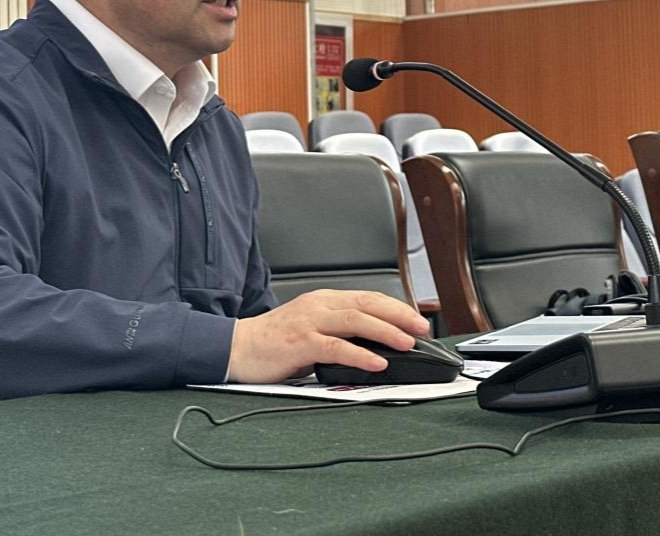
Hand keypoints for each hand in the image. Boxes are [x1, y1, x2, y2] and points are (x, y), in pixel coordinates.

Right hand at [226, 289, 429, 384]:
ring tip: (407, 344)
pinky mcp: (300, 343)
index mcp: (324, 300)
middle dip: (399, 315)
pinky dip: (359, 354)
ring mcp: (309, 322)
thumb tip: (375, 344)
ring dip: (386, 332)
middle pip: (367, 304)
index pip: (368, 298)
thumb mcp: (312, 327)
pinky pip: (336, 348)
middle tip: (422, 329)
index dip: (396, 307)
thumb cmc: (275, 341)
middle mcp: (319, 306)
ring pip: (356, 321)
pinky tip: (376, 362)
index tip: (417, 320)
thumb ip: (339, 331)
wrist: (238, 348)